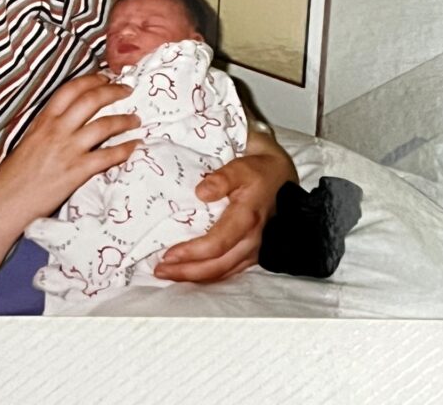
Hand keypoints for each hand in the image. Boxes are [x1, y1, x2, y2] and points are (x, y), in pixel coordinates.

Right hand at [0, 73, 140, 222]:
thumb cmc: (13, 176)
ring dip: (124, 120)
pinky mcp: (76, 171)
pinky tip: (135, 146)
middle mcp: (56, 130)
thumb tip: (67, 123)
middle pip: (91, 100)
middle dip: (113, 91)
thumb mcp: (27, 141)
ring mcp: (68, 150)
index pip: (70, 90)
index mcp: (42, 121)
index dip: (91, 80)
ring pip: (104, 125)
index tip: (105, 77)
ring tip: (136, 120)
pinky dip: (125, 149)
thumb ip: (46, 129)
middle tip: (126, 90)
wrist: (5, 202)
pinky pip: (107, 156)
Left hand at [153, 135, 296, 282]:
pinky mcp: (254, 252)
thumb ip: (223, 178)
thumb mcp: (242, 166)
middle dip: (187, 272)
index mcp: (247, 217)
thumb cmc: (259, 170)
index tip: (167, 255)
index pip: (217, 244)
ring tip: (170, 275)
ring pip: (224, 272)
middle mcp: (253, 239)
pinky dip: (209, 276)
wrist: (284, 176)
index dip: (192, 253)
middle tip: (159, 271)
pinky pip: (230, 270)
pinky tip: (192, 275)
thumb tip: (200, 193)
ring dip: (196, 277)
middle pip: (218, 265)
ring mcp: (255, 249)